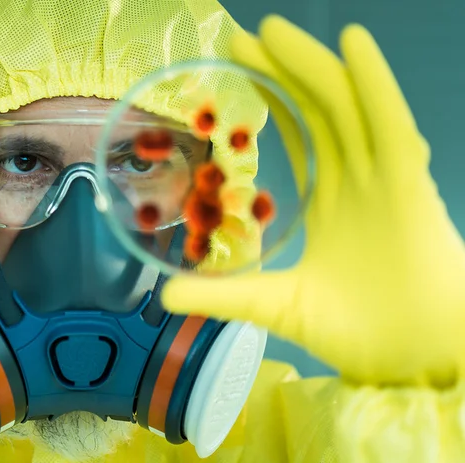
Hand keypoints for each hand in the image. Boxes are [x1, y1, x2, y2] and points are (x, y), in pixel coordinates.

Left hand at [162, 16, 464, 387]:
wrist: (409, 363)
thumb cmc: (355, 333)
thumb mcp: (272, 305)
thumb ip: (222, 294)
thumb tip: (162, 295)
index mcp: (330, 201)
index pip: (298, 132)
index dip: (270, 97)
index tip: (235, 67)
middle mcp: (359, 181)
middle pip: (318, 110)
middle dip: (281, 70)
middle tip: (239, 36)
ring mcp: (385, 180)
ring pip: (348, 108)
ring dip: (313, 65)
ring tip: (273, 30)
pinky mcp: (410, 189)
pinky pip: (392, 127)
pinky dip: (375, 85)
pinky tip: (355, 46)